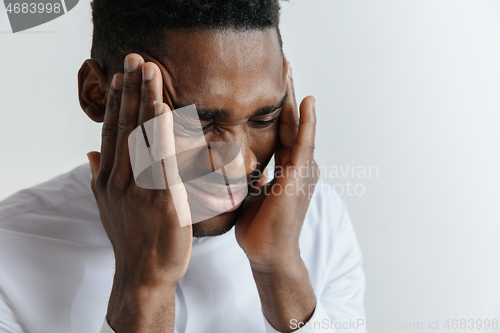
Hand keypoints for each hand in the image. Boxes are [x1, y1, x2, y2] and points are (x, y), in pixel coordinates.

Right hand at [87, 53, 191, 331]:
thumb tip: (90, 153)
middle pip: (125, 125)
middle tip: (137, 57)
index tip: (122, 75)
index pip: (112, 131)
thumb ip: (99, 176)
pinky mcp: (161, 199)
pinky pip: (161, 161)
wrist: (144, 273)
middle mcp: (120, 178)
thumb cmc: (131, 237)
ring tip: (149, 70)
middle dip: (132, 90)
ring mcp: (139, 188)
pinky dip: (160, 133)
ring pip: (141, 136)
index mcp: (109, 177)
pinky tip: (162, 110)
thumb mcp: (108, 206)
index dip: (117, 102)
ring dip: (145, 100)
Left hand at [235, 60, 318, 271]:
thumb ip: (253, 175)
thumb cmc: (260, 227)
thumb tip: (242, 164)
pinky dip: (307, 123)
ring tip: (292, 71)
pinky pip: (304, 145)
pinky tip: (307, 102)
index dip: (277, 105)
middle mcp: (298, 165)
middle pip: (291, 122)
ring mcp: (302, 170)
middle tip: (283, 64)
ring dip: (295, 98)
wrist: (268, 253)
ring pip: (299, 127)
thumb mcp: (253, 193)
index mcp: (287, 168)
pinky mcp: (300, 178)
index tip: (269, 83)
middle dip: (286, 93)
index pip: (281, 129)